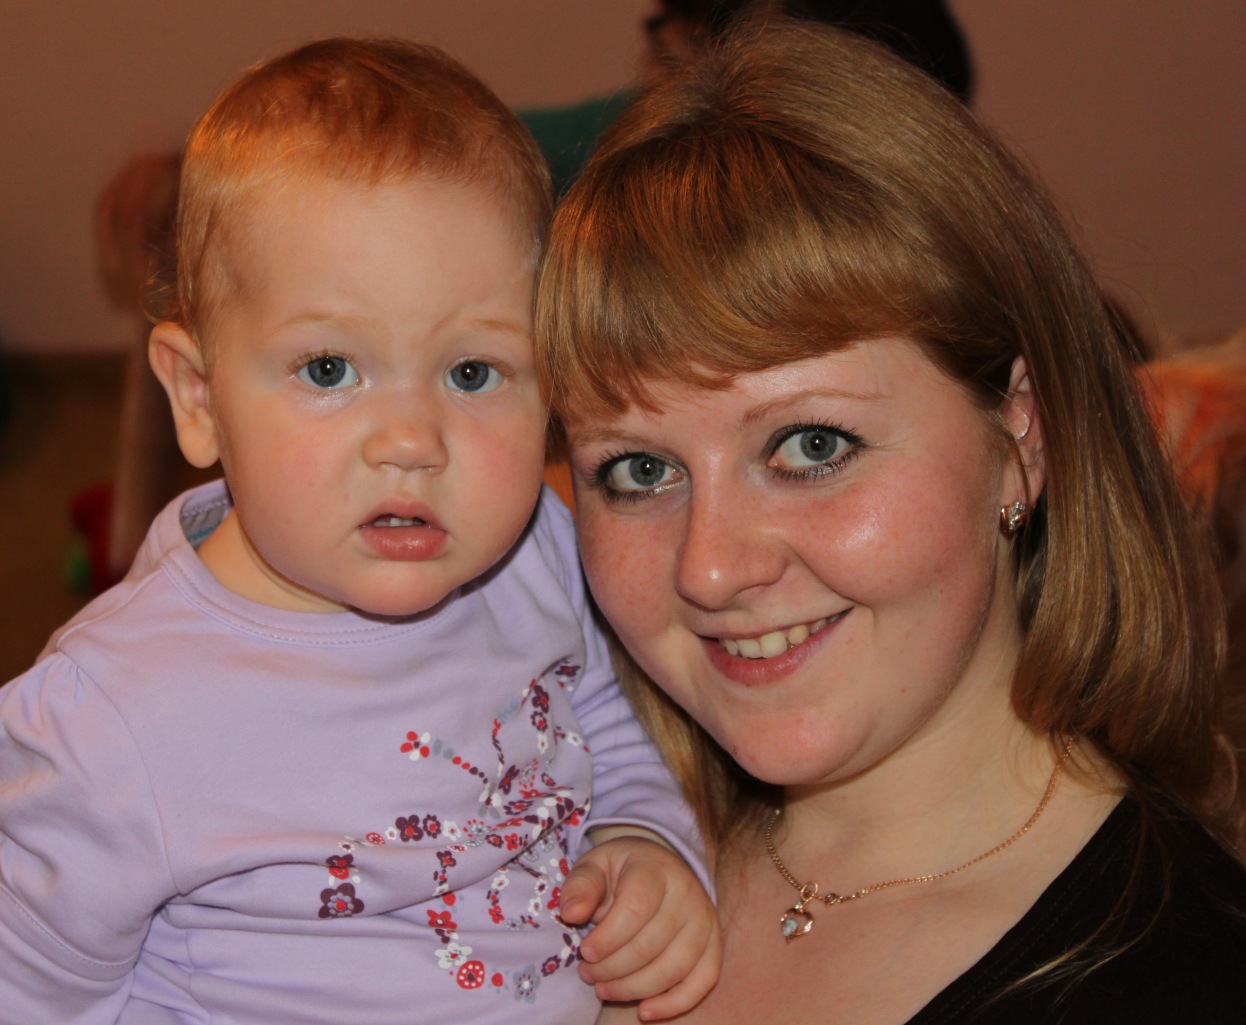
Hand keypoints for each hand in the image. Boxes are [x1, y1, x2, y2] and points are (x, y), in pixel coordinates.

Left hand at [559, 830, 719, 1020]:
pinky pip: (703, 981)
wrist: (658, 868)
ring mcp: (704, 921)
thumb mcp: (594, 867)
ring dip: (634, 988)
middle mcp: (687, 894)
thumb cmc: (621, 871)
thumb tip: (571, 913)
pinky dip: (675, 1003)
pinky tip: (644, 1011)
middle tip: (587, 974)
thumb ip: (580, 886)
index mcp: (655, 870)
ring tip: (604, 989)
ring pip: (674, 968)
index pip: (636, 908)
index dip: (609, 937)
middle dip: (613, 968)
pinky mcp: (713, 945)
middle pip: (651, 944)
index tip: (585, 952)